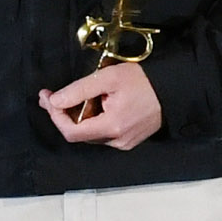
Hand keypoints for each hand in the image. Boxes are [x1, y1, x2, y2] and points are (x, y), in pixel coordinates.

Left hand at [38, 59, 165, 151]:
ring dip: (80, 117)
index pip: (71, 131)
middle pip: (79, 134)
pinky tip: (99, 105)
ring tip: (82, 96)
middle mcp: (118, 140)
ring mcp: (125, 143)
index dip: (55, 116)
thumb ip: (79, 90)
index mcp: (112, 126)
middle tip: (54, 95)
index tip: (48, 97)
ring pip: (90, 135)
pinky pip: (103, 134)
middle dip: (64, 114)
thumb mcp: (108, 77)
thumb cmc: (144, 81)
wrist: (173, 89)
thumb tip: (54, 101)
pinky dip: (94, 121)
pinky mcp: (129, 141)